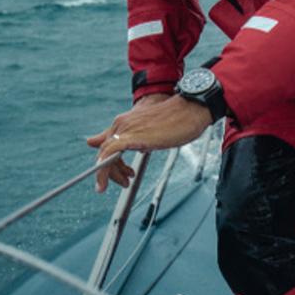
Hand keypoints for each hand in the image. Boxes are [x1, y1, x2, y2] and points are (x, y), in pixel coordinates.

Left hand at [86, 93, 212, 192]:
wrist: (190, 110)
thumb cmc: (178, 121)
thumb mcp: (153, 132)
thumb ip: (139, 137)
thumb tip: (137, 148)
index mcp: (126, 121)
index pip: (108, 144)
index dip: (110, 162)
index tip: (121, 174)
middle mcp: (121, 123)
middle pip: (104, 151)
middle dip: (111, 171)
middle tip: (125, 182)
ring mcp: (124, 129)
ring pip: (103, 155)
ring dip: (109, 174)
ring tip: (125, 183)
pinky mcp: (130, 136)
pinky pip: (107, 155)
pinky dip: (103, 171)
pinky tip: (105, 182)